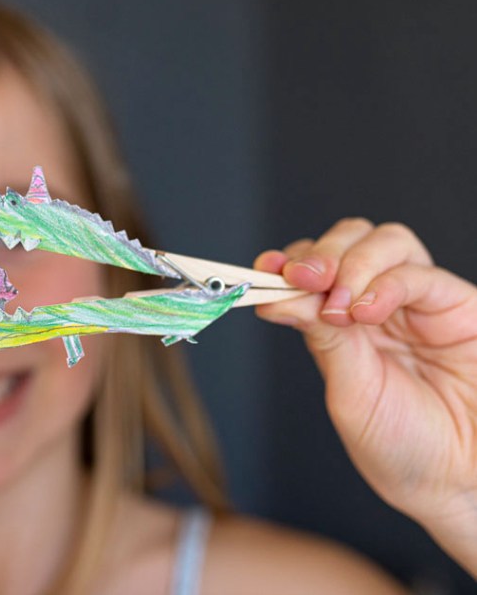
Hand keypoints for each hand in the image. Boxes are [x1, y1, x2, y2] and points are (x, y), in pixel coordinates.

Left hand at [255, 219, 476, 577]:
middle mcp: (382, 301)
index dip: (290, 260)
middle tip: (302, 278)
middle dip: (321, 253)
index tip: (265, 267)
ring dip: (353, 263)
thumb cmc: (403, 447)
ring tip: (339, 305)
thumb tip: (274, 298)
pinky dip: (387, 284)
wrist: (458, 483)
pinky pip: (420, 274)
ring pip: (386, 242)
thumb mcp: (348, 390)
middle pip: (350, 239)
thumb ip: (321, 338)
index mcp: (347, 320)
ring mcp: (420, 300)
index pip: (317, 266)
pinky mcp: (458, 305)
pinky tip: (367, 311)